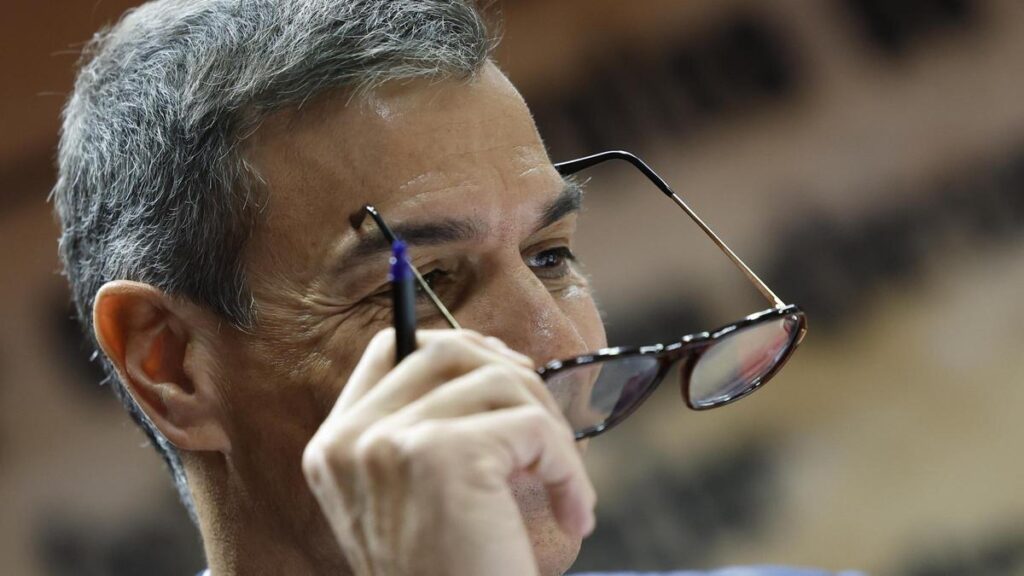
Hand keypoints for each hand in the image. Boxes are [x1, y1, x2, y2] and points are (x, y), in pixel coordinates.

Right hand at [302, 329, 596, 575]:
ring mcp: (389, 443)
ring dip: (549, 429)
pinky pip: (532, 425)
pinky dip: (568, 466)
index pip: (389, 349)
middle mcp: (350, 440)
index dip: (453, 347)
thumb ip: (427, 432)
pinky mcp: (443, 454)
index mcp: (335, 448)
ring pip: (498, 380)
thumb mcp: (417, 503)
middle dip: (512, 377)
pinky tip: (574, 511)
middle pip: (447, 351)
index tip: (504, 371)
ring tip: (565, 487)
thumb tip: (492, 359)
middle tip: (545, 428)